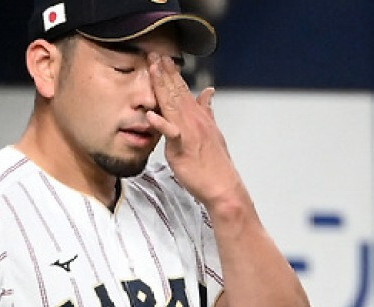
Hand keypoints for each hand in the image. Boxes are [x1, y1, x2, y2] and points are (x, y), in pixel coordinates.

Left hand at [145, 53, 246, 209]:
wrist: (223, 185)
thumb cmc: (215, 163)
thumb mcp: (212, 131)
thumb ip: (207, 110)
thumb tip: (208, 92)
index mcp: (198, 116)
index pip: (183, 90)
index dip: (171, 73)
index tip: (162, 58)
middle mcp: (194, 120)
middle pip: (176, 92)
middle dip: (164, 72)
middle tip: (153, 53)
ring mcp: (189, 132)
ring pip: (173, 105)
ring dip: (162, 87)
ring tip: (152, 70)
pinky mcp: (183, 148)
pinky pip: (171, 134)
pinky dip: (161, 124)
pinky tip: (150, 115)